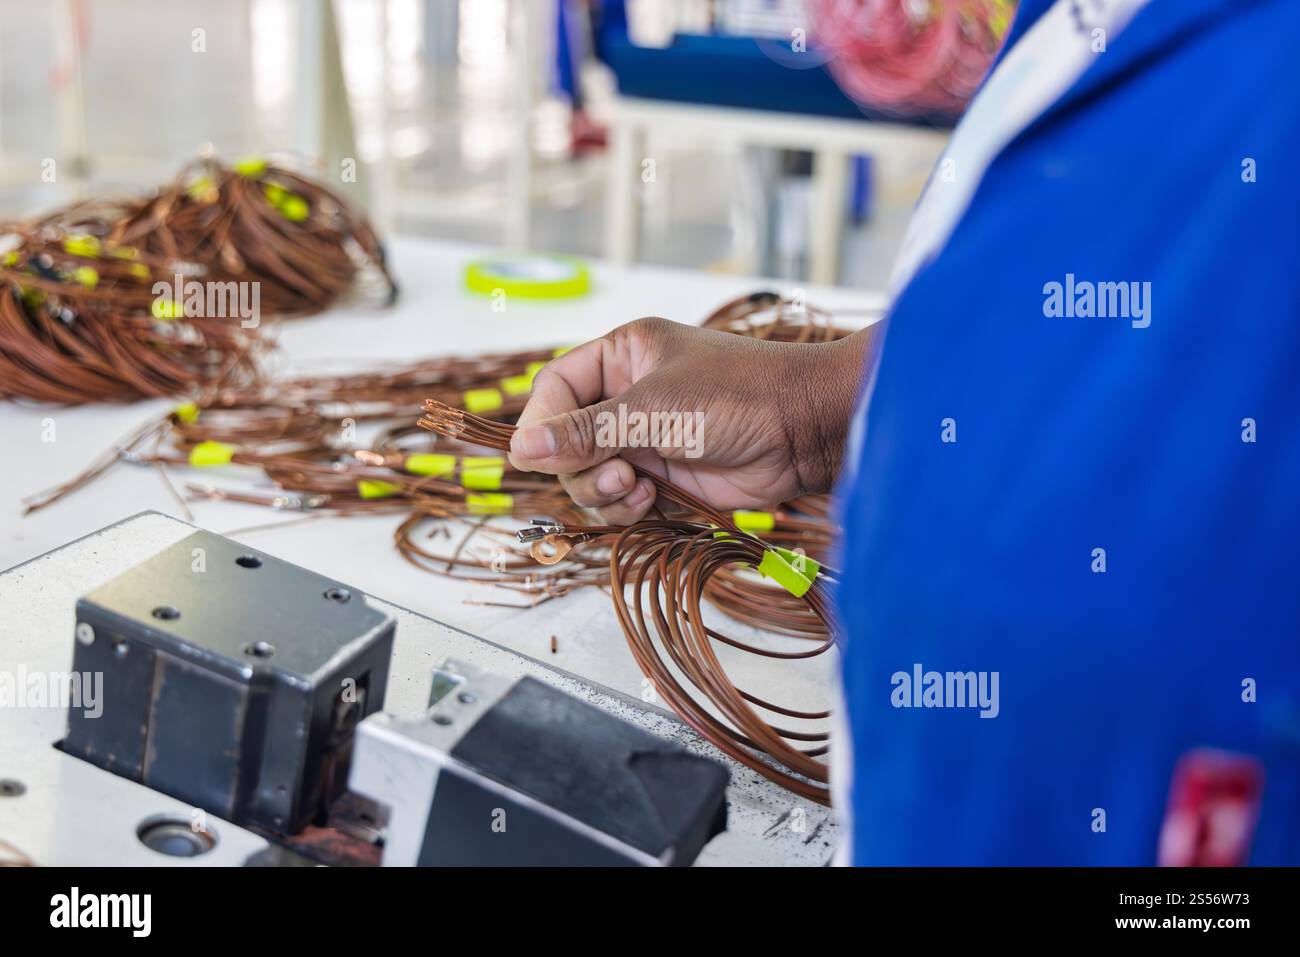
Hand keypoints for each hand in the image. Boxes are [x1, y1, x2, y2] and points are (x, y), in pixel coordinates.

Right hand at [508, 316, 870, 523]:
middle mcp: (628, 396)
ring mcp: (645, 439)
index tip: (537, 455)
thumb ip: (586, 431)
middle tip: (615, 472)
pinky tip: (650, 499)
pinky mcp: (664, 478)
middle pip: (565, 442)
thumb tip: (521, 449)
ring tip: (636, 487)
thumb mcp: (655, 406)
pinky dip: (624, 508)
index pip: (556, 389)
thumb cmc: (738, 395)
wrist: (805, 431)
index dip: (542, 423)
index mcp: (622, 356)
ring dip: (601, 491)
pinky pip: (619, 501)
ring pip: (589, 477)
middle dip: (579, 466)